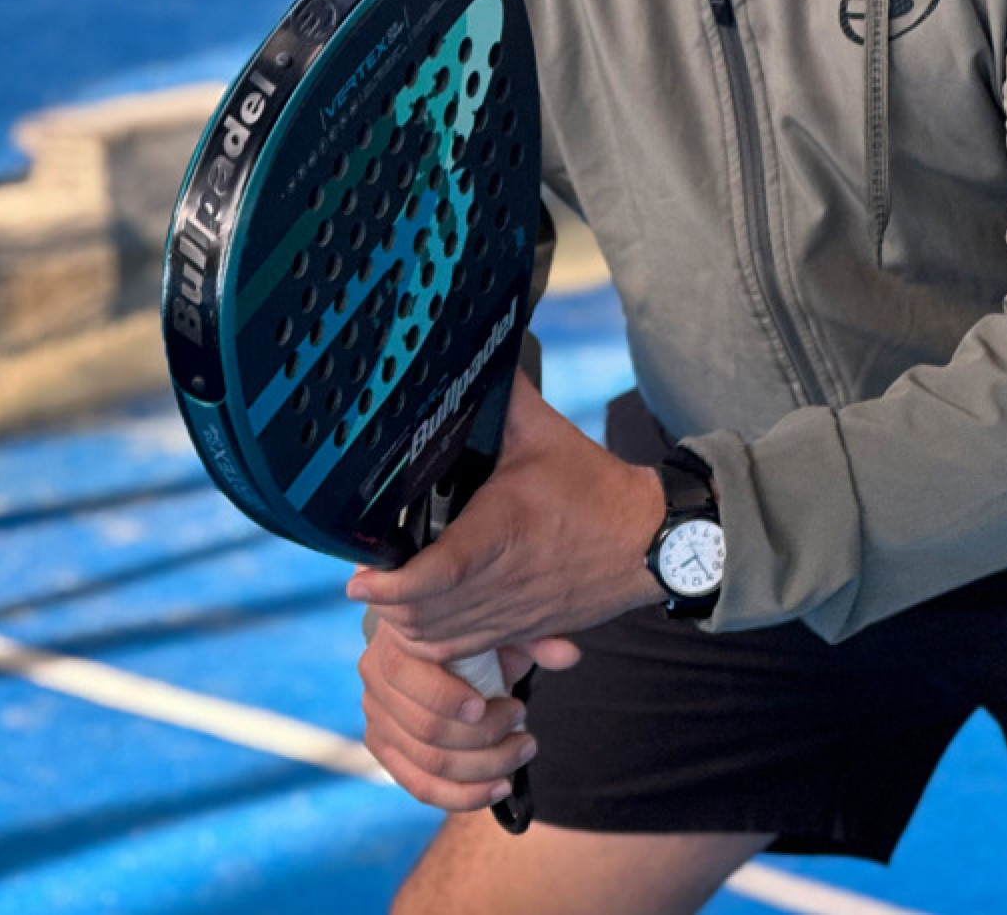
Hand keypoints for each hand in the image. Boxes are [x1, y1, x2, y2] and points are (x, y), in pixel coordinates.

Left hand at [347, 371, 666, 656]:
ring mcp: (512, 613)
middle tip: (369, 578)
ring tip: (388, 600)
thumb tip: (480, 353)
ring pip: (441, 642)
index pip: (438, 571)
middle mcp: (503, 579)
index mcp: (503, 529)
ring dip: (406, 628)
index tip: (358, 579)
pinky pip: (466, 653)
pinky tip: (422, 626)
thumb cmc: (595, 487)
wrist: (647, 541)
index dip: (392, 583)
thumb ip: (506, 398)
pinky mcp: (522, 630)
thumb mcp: (546, 432)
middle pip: (425, 616)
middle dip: (387, 604)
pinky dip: (435, 647)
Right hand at [359, 620, 581, 810]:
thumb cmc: (471, 629)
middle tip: (526, 720)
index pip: (409, 677)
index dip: (451, 698)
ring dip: (485, 768)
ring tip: (525, 749)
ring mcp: (376, 721)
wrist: (437, 640)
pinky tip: (501, 786)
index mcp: (393, 642)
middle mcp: (374, 683)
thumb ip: (532, 637)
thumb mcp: (498, 625)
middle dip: (486, 737)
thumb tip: (570, 654)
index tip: (507, 702)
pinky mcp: (385, 752)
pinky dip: (465, 796)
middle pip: (428, 732)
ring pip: (429, 766)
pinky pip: (422, 788)